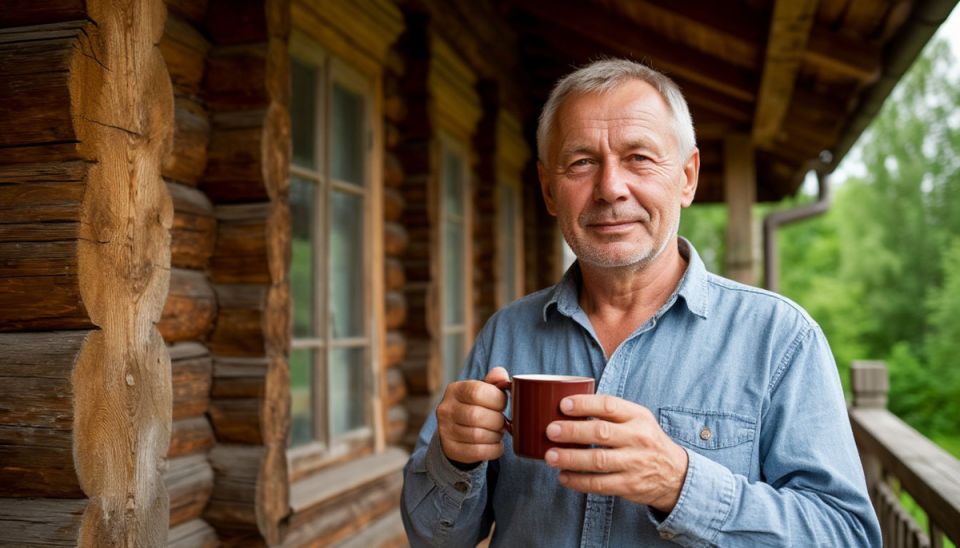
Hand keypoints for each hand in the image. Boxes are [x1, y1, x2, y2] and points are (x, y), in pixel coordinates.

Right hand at [436, 367, 509, 465]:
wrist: (457, 430)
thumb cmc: (476, 406)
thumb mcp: (483, 390)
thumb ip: (494, 381)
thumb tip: (501, 376)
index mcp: (455, 390)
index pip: (476, 392)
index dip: (497, 399)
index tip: (503, 404)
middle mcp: (446, 409)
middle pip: (476, 416)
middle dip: (497, 420)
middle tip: (502, 421)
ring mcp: (445, 431)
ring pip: (477, 435)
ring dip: (495, 435)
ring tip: (498, 432)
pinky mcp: (451, 449)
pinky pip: (477, 452)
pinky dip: (494, 449)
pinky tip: (496, 444)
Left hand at [544, 394, 687, 512]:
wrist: (675, 474)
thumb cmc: (646, 440)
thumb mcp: (638, 419)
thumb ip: (610, 412)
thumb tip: (567, 406)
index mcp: (638, 416)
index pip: (609, 405)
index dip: (584, 404)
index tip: (563, 405)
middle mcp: (638, 438)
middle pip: (601, 432)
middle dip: (572, 431)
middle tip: (550, 430)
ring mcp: (635, 463)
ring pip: (598, 460)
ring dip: (571, 458)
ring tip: (550, 456)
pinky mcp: (630, 485)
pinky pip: (600, 484)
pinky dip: (579, 482)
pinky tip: (564, 477)